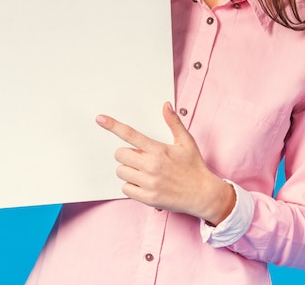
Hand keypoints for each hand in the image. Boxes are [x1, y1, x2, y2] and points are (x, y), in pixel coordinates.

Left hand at [96, 102, 234, 224]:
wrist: (205, 195)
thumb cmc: (195, 167)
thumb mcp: (186, 142)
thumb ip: (174, 123)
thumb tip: (166, 105)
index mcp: (159, 150)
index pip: (131, 134)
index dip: (113, 125)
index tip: (100, 119)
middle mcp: (152, 166)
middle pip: (120, 154)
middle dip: (126, 154)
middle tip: (139, 157)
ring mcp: (149, 183)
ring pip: (121, 172)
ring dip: (128, 170)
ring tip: (143, 172)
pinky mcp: (148, 199)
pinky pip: (126, 189)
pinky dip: (132, 186)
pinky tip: (144, 184)